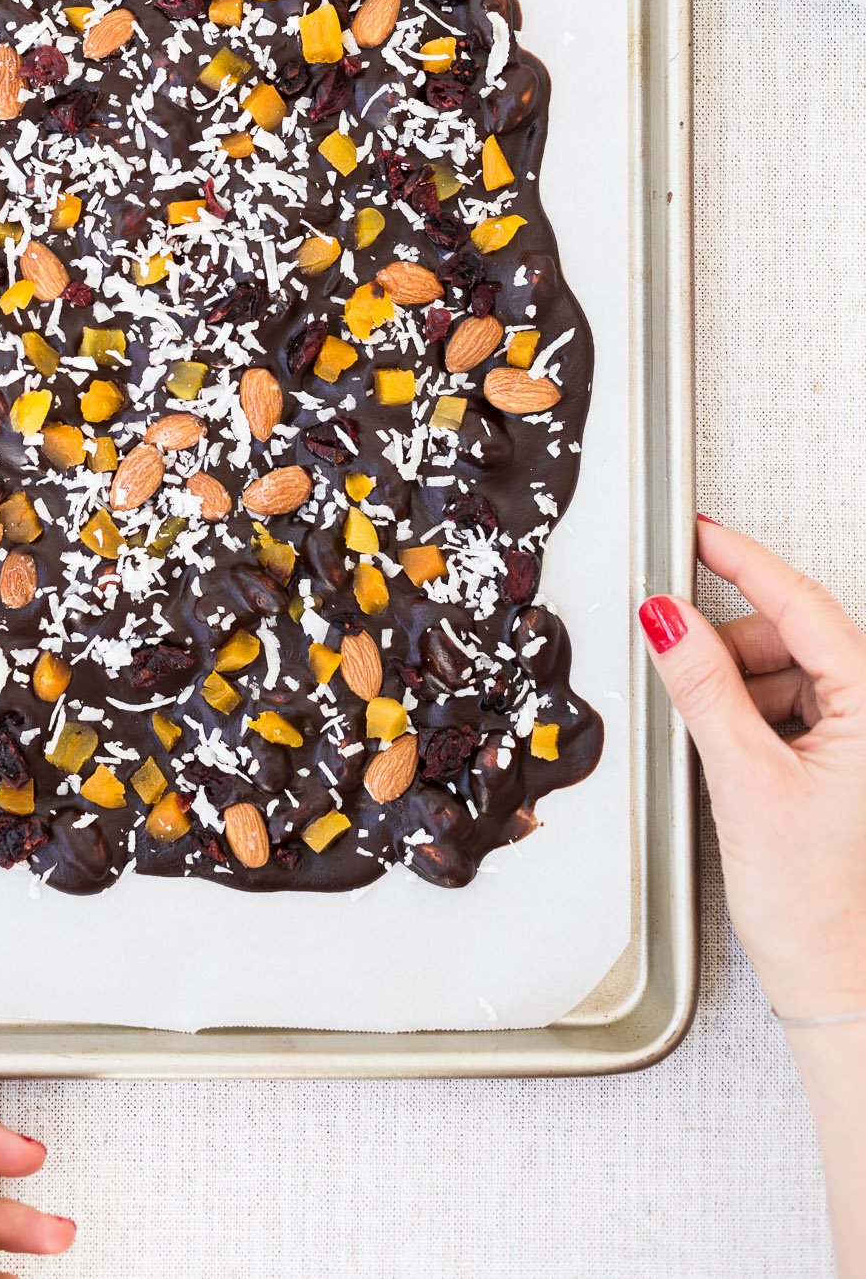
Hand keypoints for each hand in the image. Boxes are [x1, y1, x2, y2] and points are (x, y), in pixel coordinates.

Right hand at [640, 517, 865, 1019]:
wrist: (837, 982)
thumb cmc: (817, 903)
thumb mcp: (745, 779)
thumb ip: (702, 687)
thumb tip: (667, 618)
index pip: (803, 605)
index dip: (744, 562)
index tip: (700, 532)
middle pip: (790, 637)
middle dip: (731, 648)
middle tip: (680, 667)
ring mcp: (860, 741)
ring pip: (784, 674)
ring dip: (738, 689)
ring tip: (718, 746)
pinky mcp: (841, 764)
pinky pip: (786, 709)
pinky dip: (749, 717)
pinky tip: (732, 756)